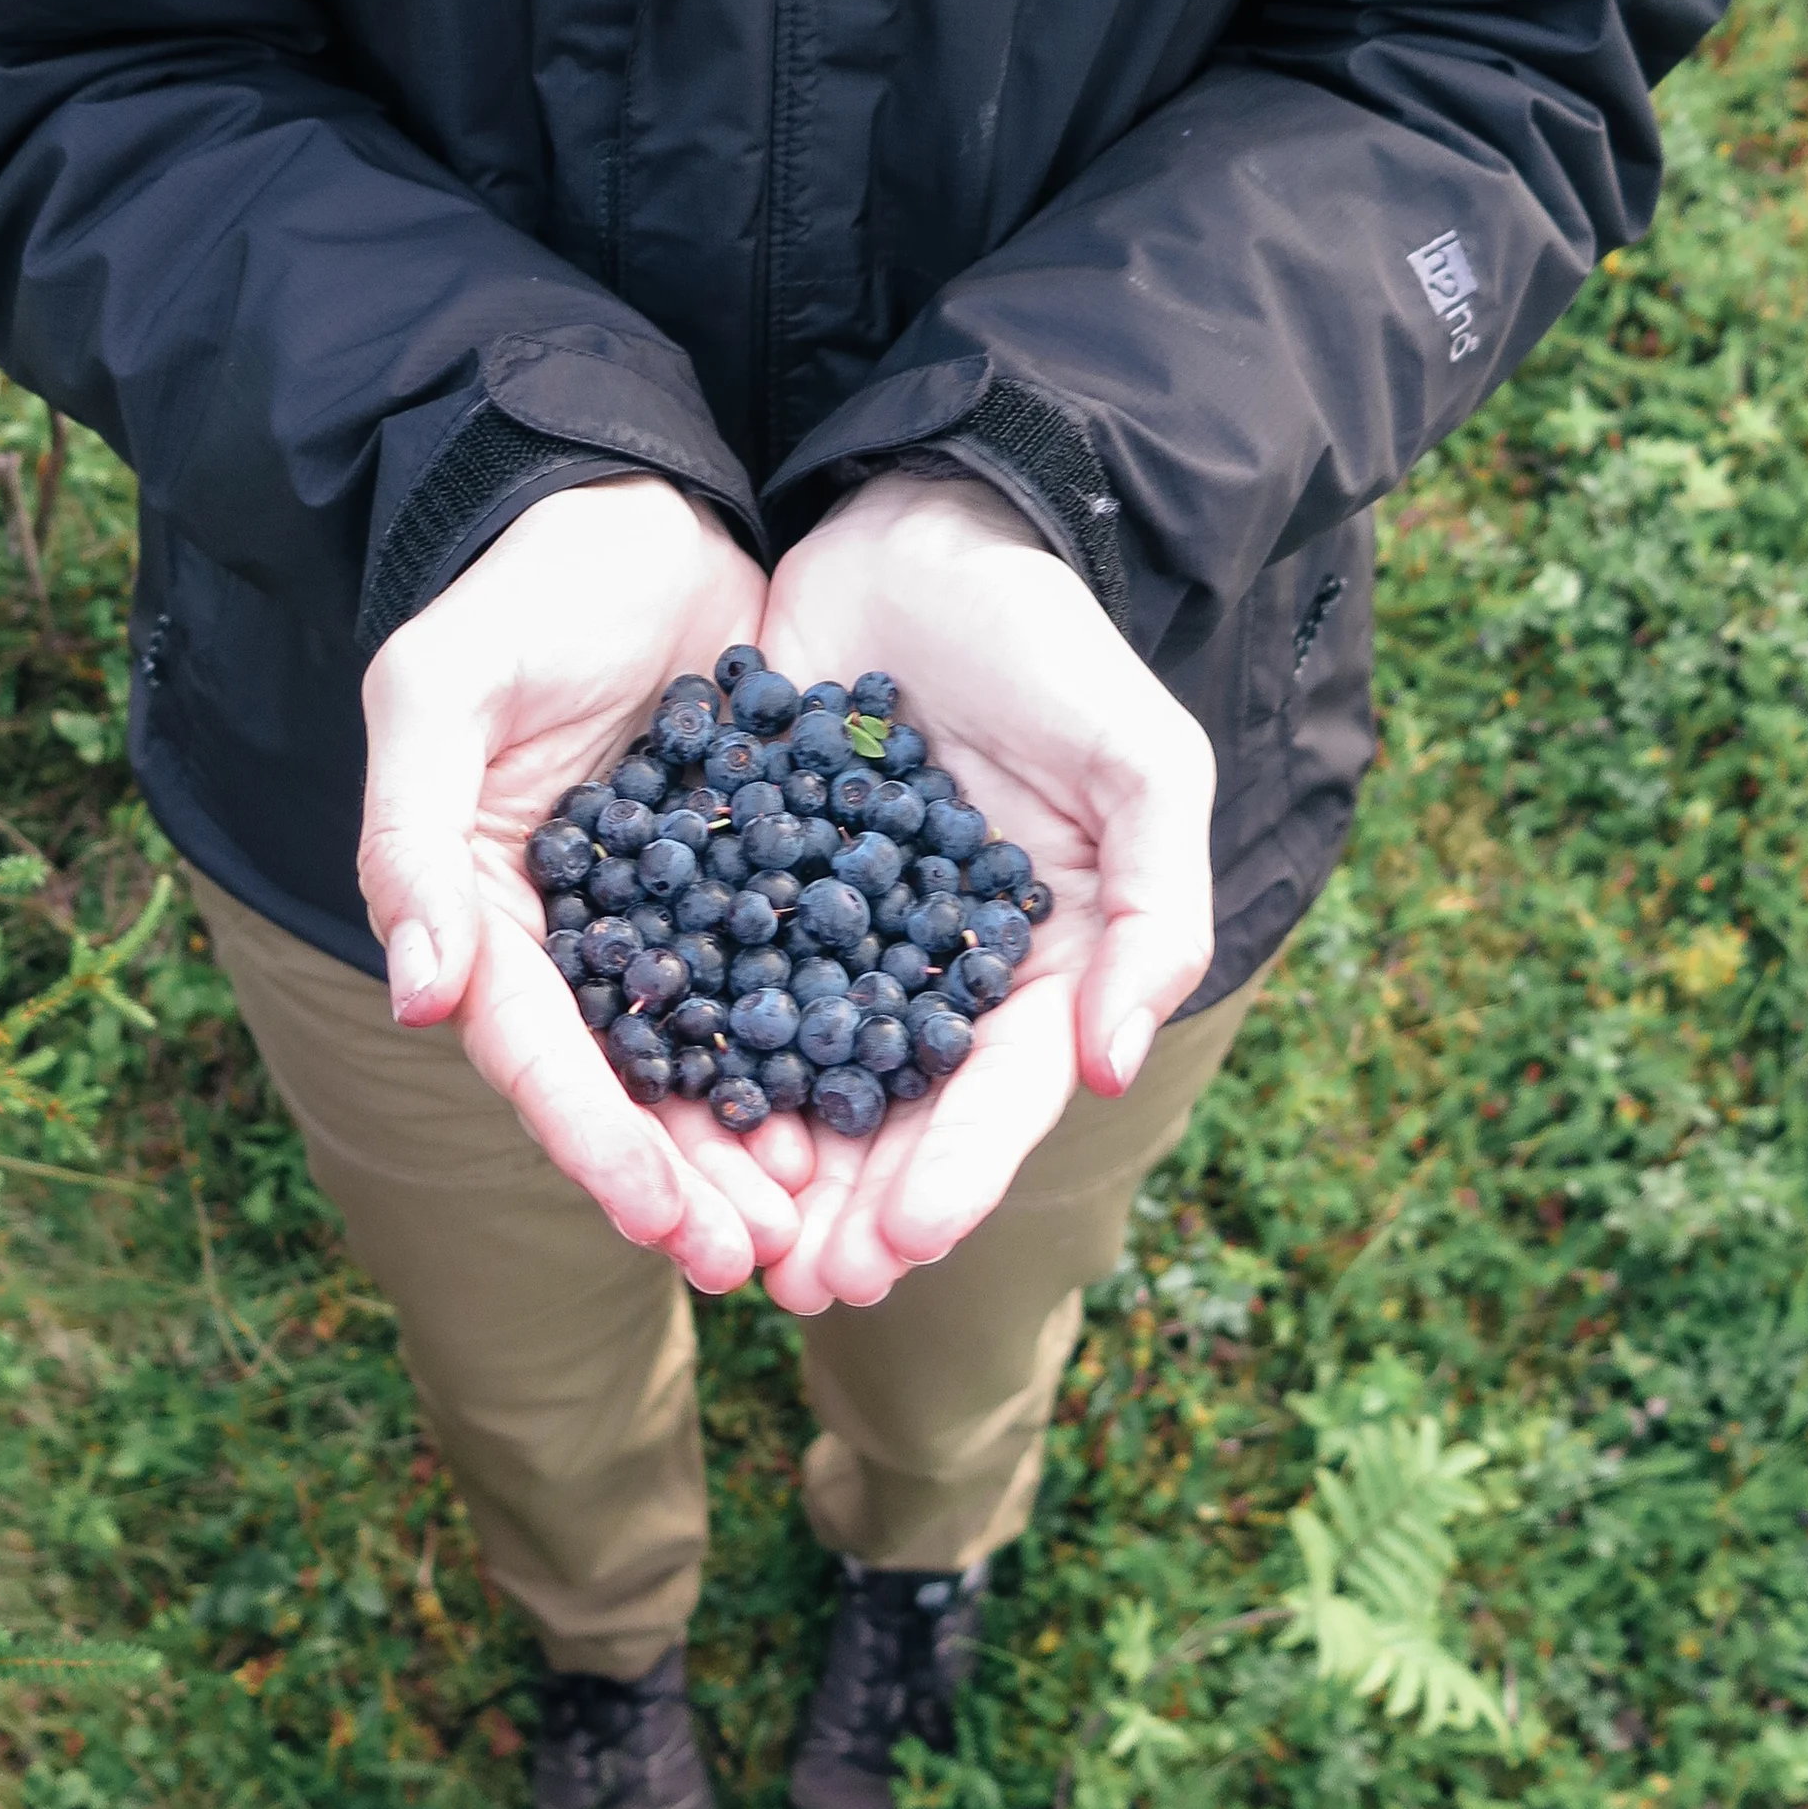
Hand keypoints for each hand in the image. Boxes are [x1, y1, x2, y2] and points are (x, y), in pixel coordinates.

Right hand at [359, 475, 807, 1293]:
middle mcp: (569, 935)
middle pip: (624, 1085)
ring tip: (820, 1224)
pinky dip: (819, 1050)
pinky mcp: (746, 878)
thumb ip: (412, 834)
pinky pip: (783, 983)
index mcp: (480, 911)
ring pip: (708, 1057)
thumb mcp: (441, 688)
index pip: (533, 1049)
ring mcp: (662, 915)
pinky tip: (878, 1105)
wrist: (635, 503)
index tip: (664, 1221)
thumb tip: (418, 995)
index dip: (593, 1140)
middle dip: (686, 1181)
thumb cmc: (521, 588)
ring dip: (754, 1146)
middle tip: (763, 1263)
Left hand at [754, 471, 1215, 1312]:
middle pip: (895, 1113)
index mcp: (1039, 962)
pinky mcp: (745, 880)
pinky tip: (650, 1114)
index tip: (903, 1244)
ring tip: (721, 1239)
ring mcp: (835, 932)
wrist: (919, 523)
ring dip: (766, 1164)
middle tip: (800, 1285)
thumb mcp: (1139, 757)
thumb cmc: (1049, 640)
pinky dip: (692, 1055)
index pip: (998, 1091)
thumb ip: (1157, 909)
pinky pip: (714, 982)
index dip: (956, 1172)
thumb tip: (1111, 1065)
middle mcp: (935, 969)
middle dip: (853, 1207)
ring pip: (799, 1073)